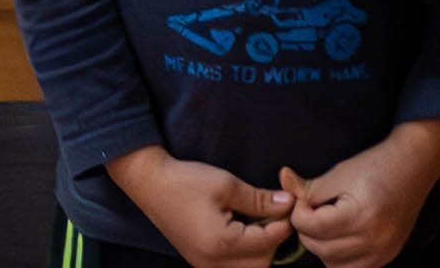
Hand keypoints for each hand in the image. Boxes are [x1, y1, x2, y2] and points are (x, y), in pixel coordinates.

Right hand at [107, 147, 292, 267]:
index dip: (283, 225)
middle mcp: (212, 262)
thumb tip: (288, 204)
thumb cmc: (185, 181)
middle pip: (261, 264)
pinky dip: (244, 255)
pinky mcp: (200, 262)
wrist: (149, 183)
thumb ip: (259, 199)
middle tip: (273, 216)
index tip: (290, 208)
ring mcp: (204, 265)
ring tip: (257, 224)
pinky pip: (232, 267)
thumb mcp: (226, 185)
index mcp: (221, 243)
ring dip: (259, 251)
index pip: (267, 242)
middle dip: (272, 242)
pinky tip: (242, 233)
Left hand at [282, 121, 439, 267]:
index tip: (305, 199)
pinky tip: (340, 236)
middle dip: (308, 230)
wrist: (414, 167)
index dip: (299, 212)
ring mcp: (382, 253)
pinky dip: (340, 257)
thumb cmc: (376, 166)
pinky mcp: (387, 257)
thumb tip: (282, 181)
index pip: (311, 227)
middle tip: (313, 210)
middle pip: (320, 248)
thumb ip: (308, 187)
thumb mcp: (338, 173)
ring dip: (322, 247)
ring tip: (327, 223)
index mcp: (360, 216)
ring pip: (333, 264)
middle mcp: (374, 240)